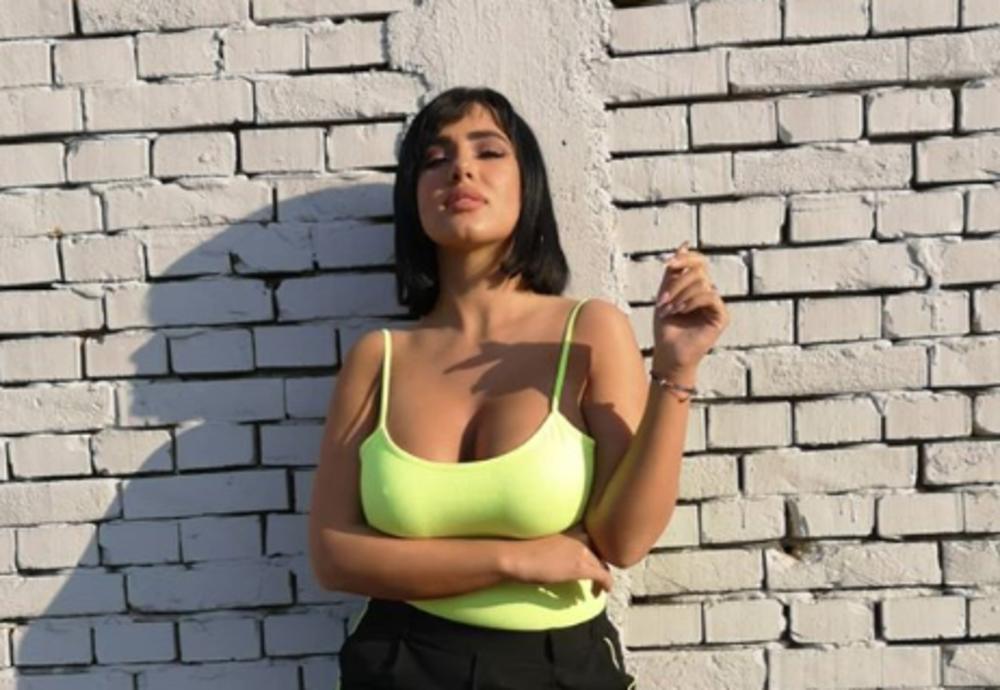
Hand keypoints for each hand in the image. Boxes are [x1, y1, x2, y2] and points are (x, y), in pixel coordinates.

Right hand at [502, 524, 612, 596]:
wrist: (516, 557)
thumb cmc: (522, 552)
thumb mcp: (545, 545)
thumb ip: (558, 548)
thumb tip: (561, 560)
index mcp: (569, 530)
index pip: (591, 537)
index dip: (595, 549)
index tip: (593, 559)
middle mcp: (578, 537)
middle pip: (599, 550)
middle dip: (601, 562)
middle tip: (598, 574)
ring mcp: (580, 551)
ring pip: (602, 563)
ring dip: (602, 575)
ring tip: (598, 587)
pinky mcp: (580, 568)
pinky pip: (602, 576)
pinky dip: (606, 584)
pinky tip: (603, 592)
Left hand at [652, 241, 729, 373]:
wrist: (668, 353)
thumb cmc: (665, 327)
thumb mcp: (664, 295)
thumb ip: (673, 272)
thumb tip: (684, 244)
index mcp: (695, 286)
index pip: (698, 262)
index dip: (685, 258)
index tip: (668, 263)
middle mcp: (708, 292)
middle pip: (698, 270)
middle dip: (677, 283)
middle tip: (663, 300)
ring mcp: (716, 304)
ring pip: (702, 283)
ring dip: (681, 295)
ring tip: (670, 310)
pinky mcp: (722, 316)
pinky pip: (710, 296)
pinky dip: (692, 302)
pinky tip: (681, 312)